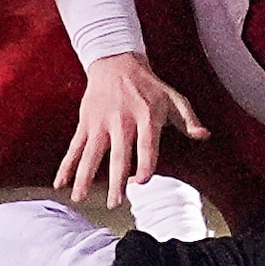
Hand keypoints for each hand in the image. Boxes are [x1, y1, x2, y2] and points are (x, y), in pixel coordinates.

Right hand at [56, 53, 206, 208]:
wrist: (116, 62)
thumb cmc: (149, 86)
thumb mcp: (174, 98)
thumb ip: (189, 119)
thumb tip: (204, 135)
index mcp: (147, 115)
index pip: (147, 143)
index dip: (145, 162)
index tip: (141, 181)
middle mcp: (122, 120)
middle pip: (119, 154)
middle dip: (115, 180)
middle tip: (115, 203)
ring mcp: (101, 122)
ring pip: (91, 153)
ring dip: (84, 177)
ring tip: (79, 198)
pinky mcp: (86, 123)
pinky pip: (75, 147)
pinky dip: (66, 165)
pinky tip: (60, 183)